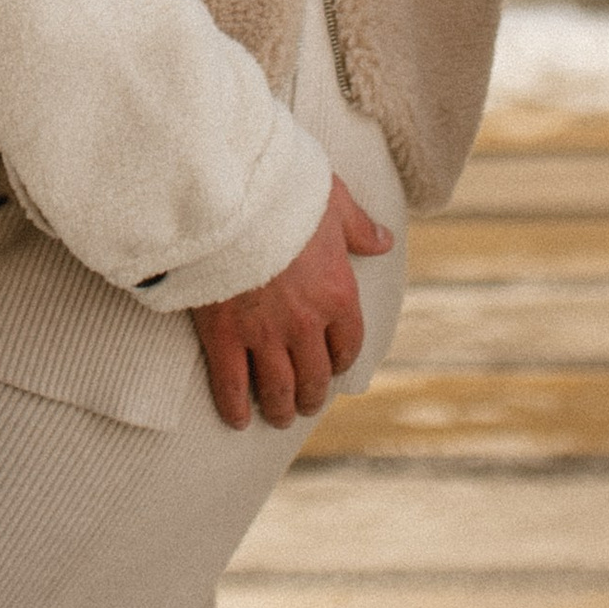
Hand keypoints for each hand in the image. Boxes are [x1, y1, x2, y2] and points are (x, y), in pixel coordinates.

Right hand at [190, 175, 395, 432]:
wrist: (228, 191)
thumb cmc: (282, 189)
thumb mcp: (332, 200)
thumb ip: (358, 227)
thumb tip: (385, 242)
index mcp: (337, 294)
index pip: (348, 346)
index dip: (340, 361)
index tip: (332, 367)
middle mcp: (306, 324)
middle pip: (314, 377)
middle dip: (311, 396)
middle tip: (304, 403)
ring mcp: (263, 334)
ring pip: (278, 390)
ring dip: (280, 409)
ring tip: (277, 414)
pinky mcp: (224, 334)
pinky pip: (232, 385)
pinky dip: (234, 407)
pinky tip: (237, 418)